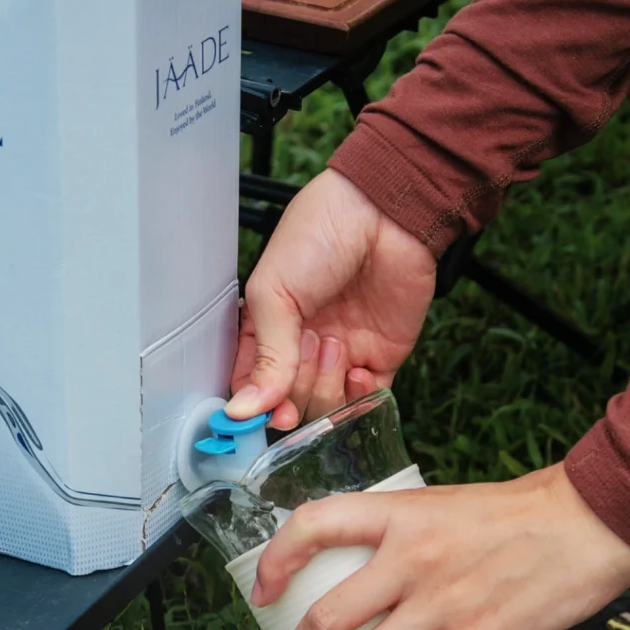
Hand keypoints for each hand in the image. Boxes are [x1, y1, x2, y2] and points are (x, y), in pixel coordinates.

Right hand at [227, 168, 436, 429]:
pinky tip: (358, 368)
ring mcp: (340, 355)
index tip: (256, 415)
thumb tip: (245, 410)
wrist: (384, 213)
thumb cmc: (320, 235)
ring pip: (325, 407)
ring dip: (326, 385)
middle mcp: (300, 347)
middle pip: (288, 403)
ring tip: (334, 344)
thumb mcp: (274, 293)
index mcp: (265, 329)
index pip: (251, 387)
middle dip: (295, 386)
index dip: (255, 406)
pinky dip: (359, 397)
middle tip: (306, 346)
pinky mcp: (380, 358)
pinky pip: (366, 402)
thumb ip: (265, 356)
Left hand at [253, 463, 629, 629]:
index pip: (314, 525)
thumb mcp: (443, 503)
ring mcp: (442, 603)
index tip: (262, 592)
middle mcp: (410, 559)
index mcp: (398, 514)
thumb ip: (402, 532)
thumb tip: (366, 565)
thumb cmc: (520, 510)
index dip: (276, 559)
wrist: (590, 521)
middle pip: (326, 615)